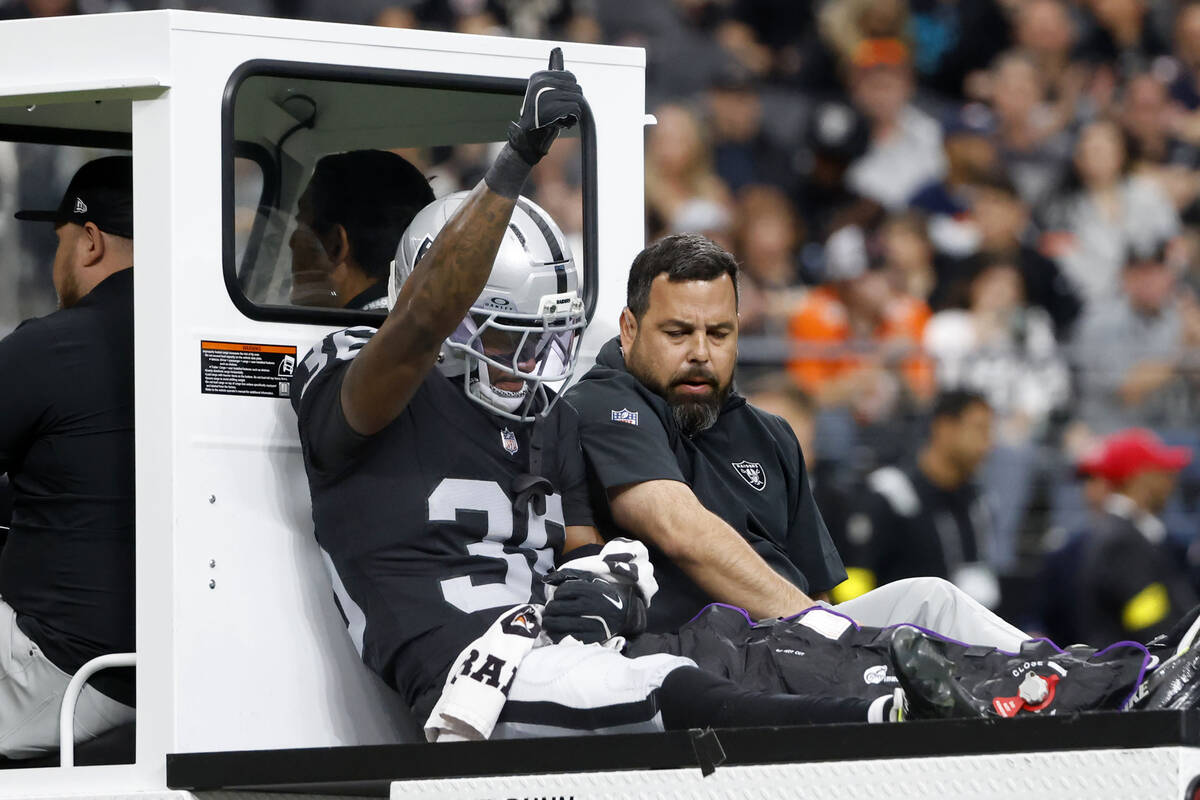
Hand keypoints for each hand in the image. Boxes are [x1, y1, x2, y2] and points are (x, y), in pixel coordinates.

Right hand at [508, 47, 582, 165]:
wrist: (527, 139)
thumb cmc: (540, 117)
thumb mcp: (545, 91)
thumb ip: (553, 74)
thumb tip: (557, 49)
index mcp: (539, 76)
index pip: (571, 77)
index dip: (570, 92)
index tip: (557, 102)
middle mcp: (541, 83)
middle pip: (577, 88)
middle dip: (572, 103)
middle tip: (558, 113)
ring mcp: (546, 95)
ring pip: (578, 100)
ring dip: (573, 113)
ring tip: (560, 119)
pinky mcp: (552, 109)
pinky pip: (576, 110)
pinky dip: (573, 119)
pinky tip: (562, 124)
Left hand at [542, 568, 646, 644]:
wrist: (627, 615)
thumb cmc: (606, 597)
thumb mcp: (595, 582)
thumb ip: (575, 578)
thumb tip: (549, 580)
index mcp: (591, 591)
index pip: (562, 591)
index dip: (557, 594)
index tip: (559, 597)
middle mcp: (590, 606)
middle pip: (555, 607)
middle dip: (550, 608)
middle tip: (551, 610)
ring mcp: (590, 623)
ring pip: (556, 623)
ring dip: (549, 622)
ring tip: (549, 621)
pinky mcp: (590, 638)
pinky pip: (564, 637)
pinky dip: (556, 634)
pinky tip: (556, 632)